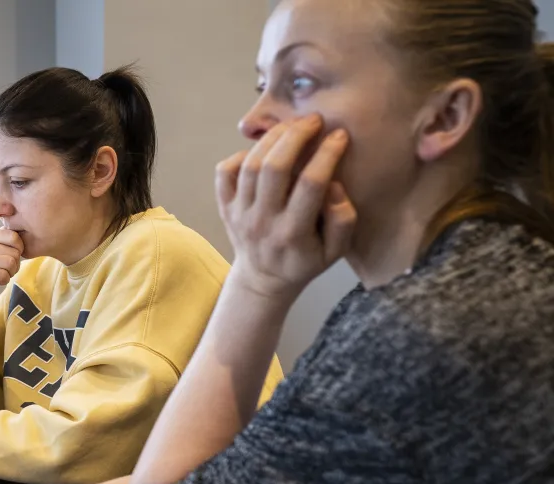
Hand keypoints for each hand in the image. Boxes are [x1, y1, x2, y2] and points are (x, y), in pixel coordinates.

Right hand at [0, 228, 23, 304]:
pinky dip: (4, 280)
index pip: (13, 236)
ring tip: (3, 275)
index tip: (13, 256)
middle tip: (8, 270)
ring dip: (11, 273)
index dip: (20, 248)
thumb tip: (22, 233)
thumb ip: (2, 240)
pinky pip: (3, 275)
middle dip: (16, 264)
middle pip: (14, 252)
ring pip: (10, 263)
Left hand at [216, 114, 356, 300]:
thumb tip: (334, 186)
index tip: (339, 135)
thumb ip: (342, 220)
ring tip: (292, 126)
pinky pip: (224, 173)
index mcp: (293, 232)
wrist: (263, 279)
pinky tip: (260, 150)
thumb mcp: (335, 251)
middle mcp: (262, 221)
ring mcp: (239, 213)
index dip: (326, 154)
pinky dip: (239, 155)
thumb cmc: (305, 261)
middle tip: (313, 119)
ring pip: (250, 166)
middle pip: (274, 168)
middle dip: (295, 136)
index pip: (310, 184)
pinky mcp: (224, 207)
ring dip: (271, 139)